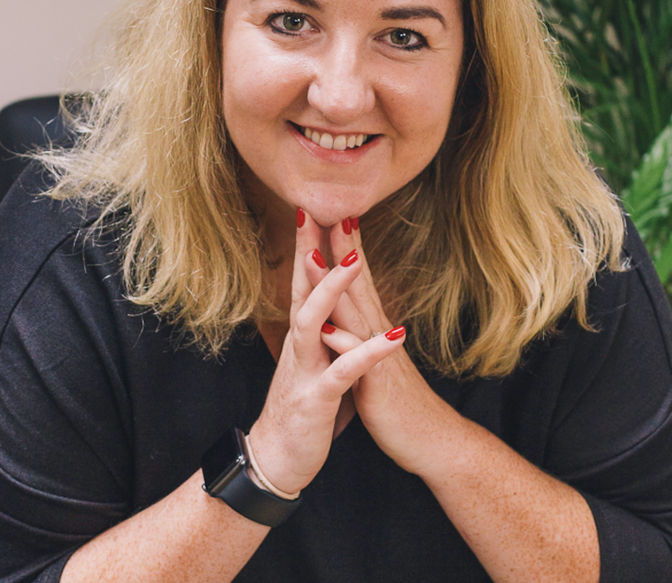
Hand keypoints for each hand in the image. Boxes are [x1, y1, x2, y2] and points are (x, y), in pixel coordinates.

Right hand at [247, 209, 405, 494]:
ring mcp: (304, 370)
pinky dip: (367, 353)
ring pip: (314, 320)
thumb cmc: (301, 409)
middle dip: (313, 250)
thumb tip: (335, 309)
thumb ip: (324, 335)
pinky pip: (342, 372)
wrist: (277, 460)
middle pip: (303, 289)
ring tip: (354, 260)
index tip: (316, 211)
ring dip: (333, 289)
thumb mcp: (312, 364)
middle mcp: (300, 346)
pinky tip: (394, 338)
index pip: (305, 283)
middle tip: (325, 211)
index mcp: (304, 337)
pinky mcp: (317, 398)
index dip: (311, 246)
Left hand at [310, 218, 458, 479]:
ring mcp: (379, 356)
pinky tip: (328, 329)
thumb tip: (352, 306)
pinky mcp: (377, 385)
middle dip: (339, 247)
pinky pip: (360, 361)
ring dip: (336, 285)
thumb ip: (364, 328)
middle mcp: (377, 332)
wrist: (429, 438)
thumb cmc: (397, 397)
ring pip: (355, 314)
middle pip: (356, 282)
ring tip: (316, 257)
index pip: (356, 278)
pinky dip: (345, 343)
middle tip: (325, 211)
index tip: (328, 213)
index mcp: (373, 326)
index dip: (343, 246)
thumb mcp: (377, 354)